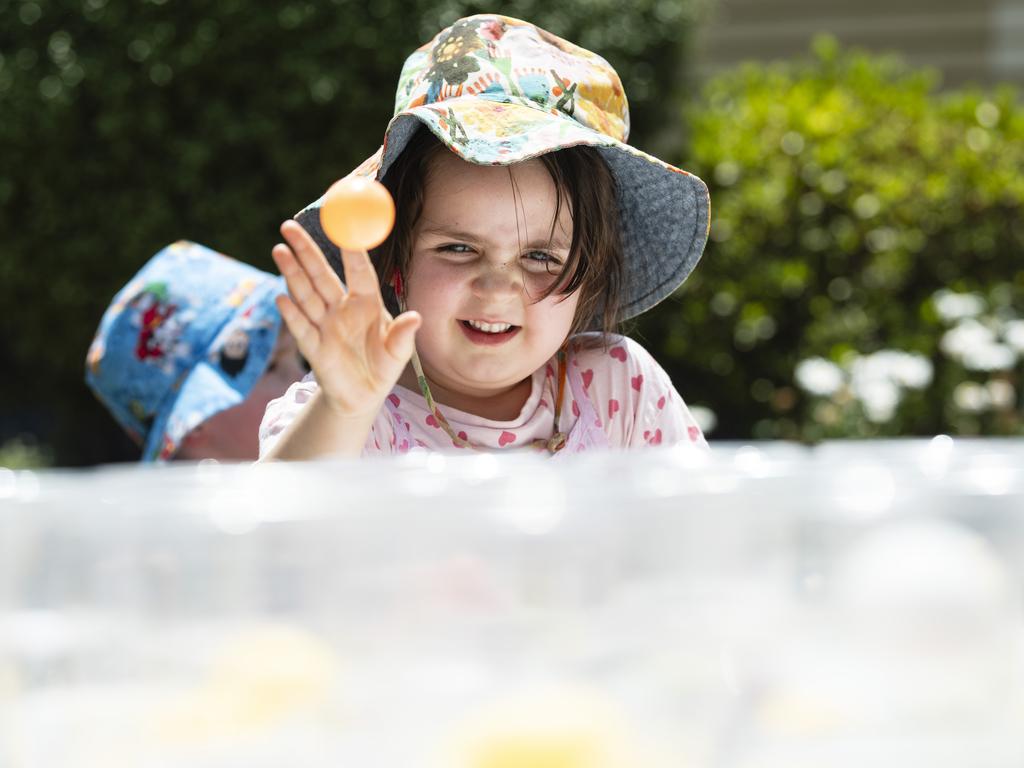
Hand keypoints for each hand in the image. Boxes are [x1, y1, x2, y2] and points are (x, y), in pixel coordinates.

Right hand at [271, 220, 419, 417]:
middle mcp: (341, 309)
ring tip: (280, 249)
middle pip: (321, 275)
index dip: (351, 251)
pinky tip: (282, 297)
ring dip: (293, 273)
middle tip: (289, 226)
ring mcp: (324, 325)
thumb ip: (403, 336)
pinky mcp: (314, 347)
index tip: (345, 227)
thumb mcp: (399, 353)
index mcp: (366, 303)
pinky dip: (292, 314)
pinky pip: (302, 328)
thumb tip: (415, 318)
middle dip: (305, 251)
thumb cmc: (383, 367)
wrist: (363, 397)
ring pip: (306, 295)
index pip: (358, 272)